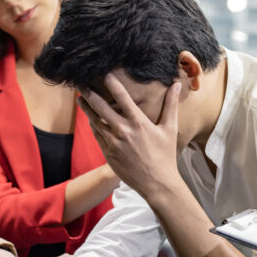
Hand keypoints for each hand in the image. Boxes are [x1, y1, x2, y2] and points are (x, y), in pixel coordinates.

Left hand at [77, 75, 183, 196]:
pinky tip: (90, 119)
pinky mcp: (108, 153)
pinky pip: (98, 135)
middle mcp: (123, 131)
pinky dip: (93, 125)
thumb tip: (176, 85)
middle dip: (89, 94)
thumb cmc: (165, 155)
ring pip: (95, 121)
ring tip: (80, 99)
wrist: (157, 183)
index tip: (104, 73)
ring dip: (86, 109)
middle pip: (101, 108)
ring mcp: (114, 143)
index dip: (112, 83)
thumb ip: (170, 105)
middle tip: (80, 84)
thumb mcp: (170, 128)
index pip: (122, 97)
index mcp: (138, 122)